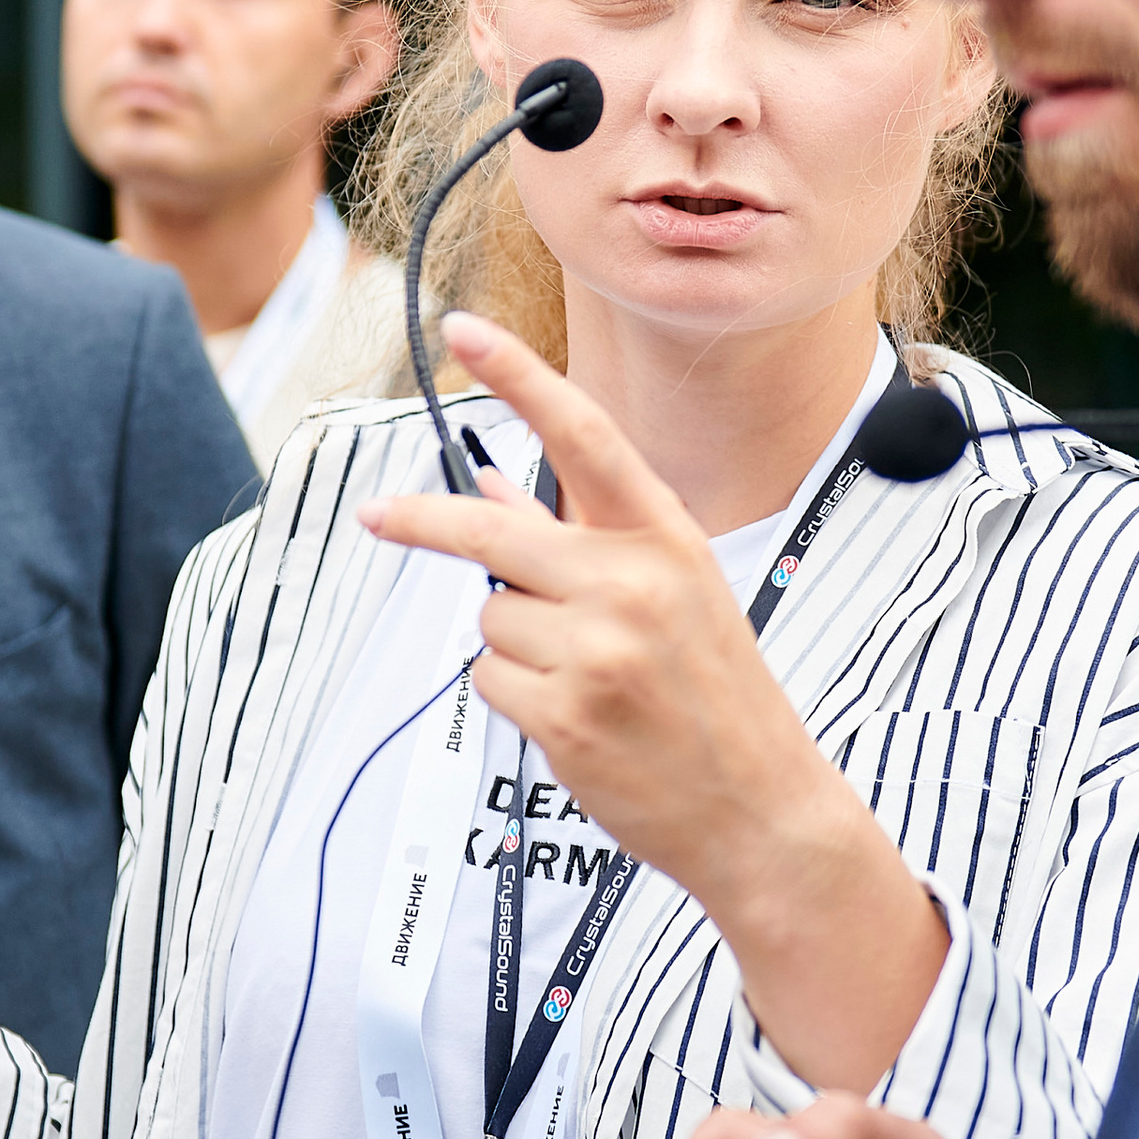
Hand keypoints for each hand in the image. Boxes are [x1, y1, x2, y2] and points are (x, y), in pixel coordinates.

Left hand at [356, 312, 947, 1086]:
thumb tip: (494, 490)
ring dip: (514, 645)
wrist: (762, 810)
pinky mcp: (567, 715)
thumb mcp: (672, 594)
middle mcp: (634, 583)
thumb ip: (583, 538)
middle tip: (376, 515)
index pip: (583, 434)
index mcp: (667, 538)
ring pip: (489, 618)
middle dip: (423, 524)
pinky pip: (491, 678)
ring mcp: (600, 651)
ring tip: (584, 679)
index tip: (462, 328)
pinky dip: (515, 696)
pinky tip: (576, 718)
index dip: (519, 376)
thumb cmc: (716, 696)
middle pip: (491, 534)